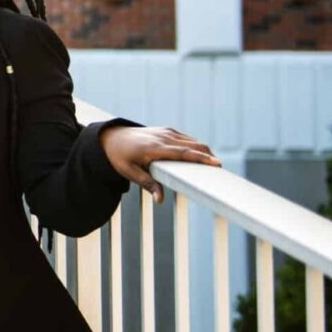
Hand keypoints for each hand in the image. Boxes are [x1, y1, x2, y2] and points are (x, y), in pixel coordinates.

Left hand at [101, 126, 220, 202]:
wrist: (110, 138)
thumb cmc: (119, 157)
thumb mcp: (129, 173)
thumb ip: (147, 184)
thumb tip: (160, 200)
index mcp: (155, 148)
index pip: (184, 153)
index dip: (202, 158)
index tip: (217, 164)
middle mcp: (163, 137)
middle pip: (193, 145)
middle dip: (209, 156)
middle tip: (221, 169)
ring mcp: (166, 132)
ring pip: (192, 140)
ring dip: (204, 151)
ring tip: (214, 165)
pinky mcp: (166, 131)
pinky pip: (186, 138)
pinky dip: (196, 146)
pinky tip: (201, 156)